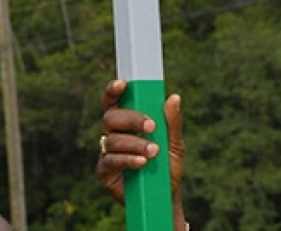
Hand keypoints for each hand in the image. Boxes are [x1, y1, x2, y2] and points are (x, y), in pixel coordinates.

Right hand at [96, 79, 184, 221]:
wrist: (165, 197)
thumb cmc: (168, 167)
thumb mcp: (175, 144)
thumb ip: (173, 122)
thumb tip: (174, 97)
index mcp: (127, 122)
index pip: (114, 101)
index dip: (113, 90)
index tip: (123, 83)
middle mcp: (114, 134)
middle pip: (111, 117)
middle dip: (131, 119)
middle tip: (151, 126)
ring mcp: (107, 153)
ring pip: (112, 140)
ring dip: (134, 144)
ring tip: (154, 152)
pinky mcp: (104, 172)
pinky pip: (110, 161)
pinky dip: (127, 159)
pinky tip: (142, 163)